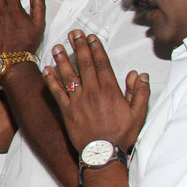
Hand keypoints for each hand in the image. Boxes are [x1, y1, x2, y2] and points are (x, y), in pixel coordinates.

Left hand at [43, 30, 150, 151]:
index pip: (102, 64)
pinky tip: (46, 69)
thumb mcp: (138, 114)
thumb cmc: (121, 135)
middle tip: (74, 34)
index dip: (96, 48)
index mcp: (110, 91)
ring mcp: (78, 101)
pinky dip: (51, 80)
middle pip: (84, 65)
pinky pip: (56, 93)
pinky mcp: (66, 111)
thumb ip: (140, 92)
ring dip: (62, 59)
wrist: (103, 153)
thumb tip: (139, 74)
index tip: (91, 37)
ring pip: (68, 75)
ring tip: (57, 46)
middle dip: (79, 47)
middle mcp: (92, 92)